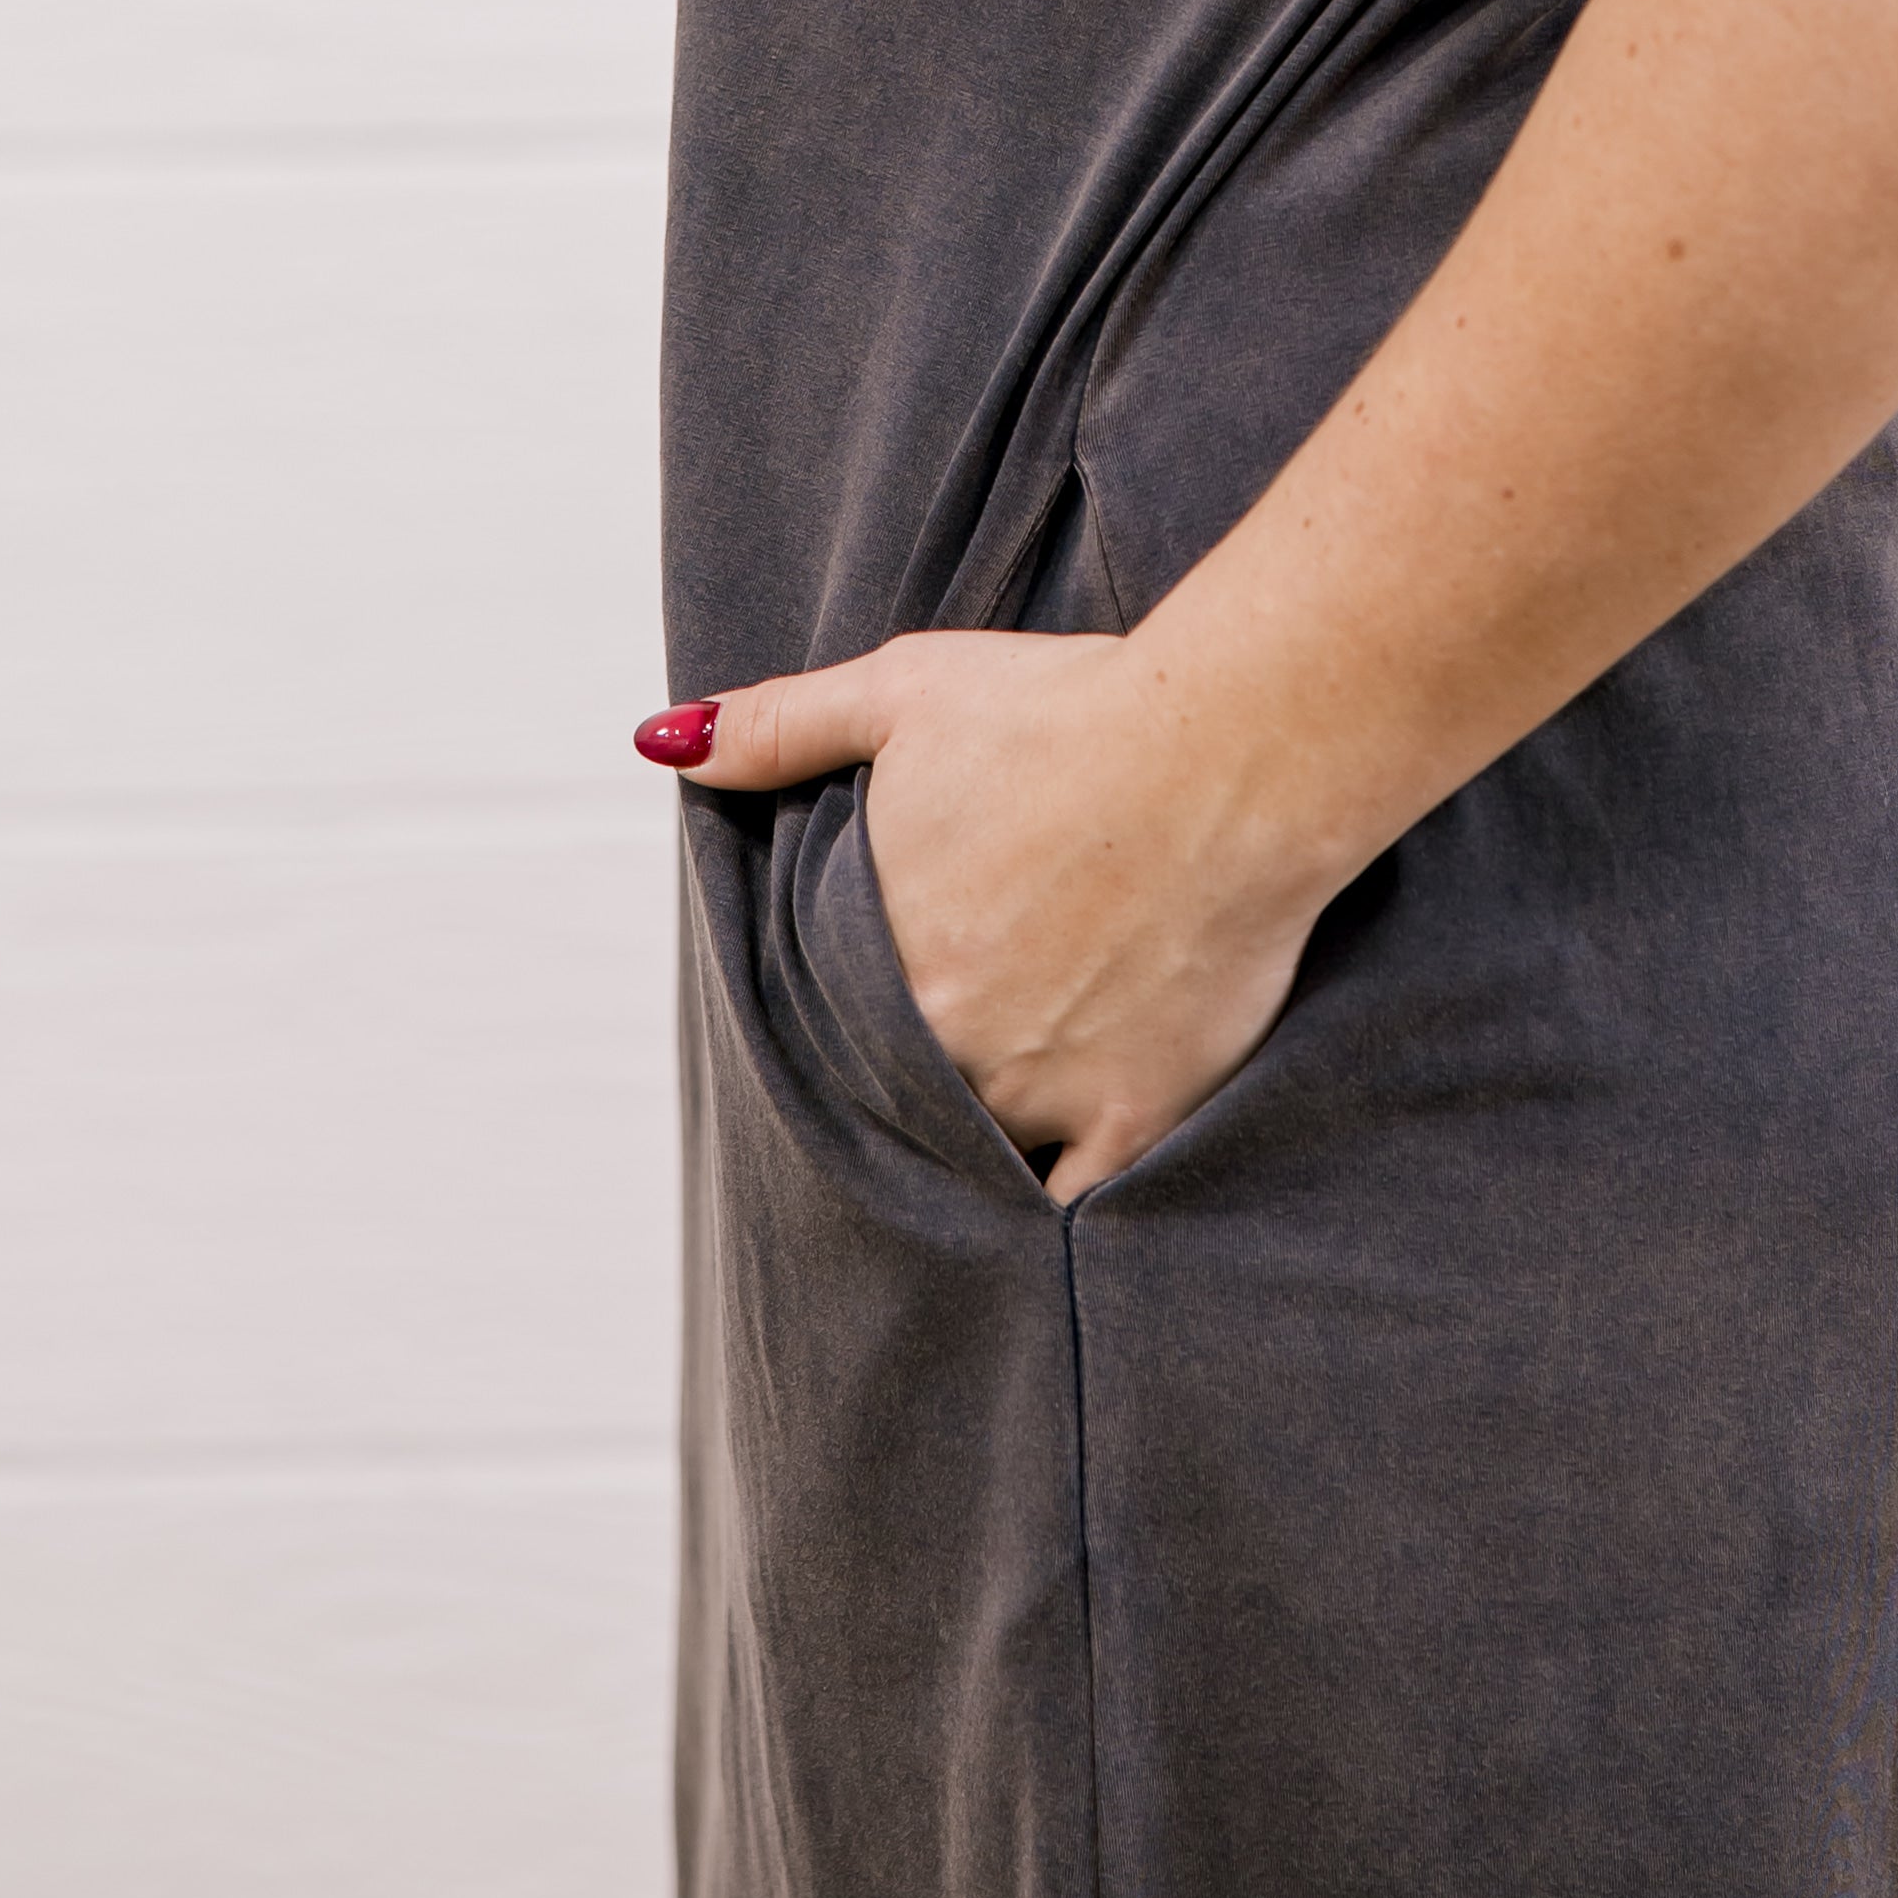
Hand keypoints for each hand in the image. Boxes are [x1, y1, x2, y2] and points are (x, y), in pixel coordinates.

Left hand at [634, 629, 1327, 1199]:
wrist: (1232, 743)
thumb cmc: (1070, 704)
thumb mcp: (906, 690)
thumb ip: (780, 727)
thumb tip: (665, 745)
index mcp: (875, 950)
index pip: (820, 1026)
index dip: (837, 1028)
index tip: (859, 1023)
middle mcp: (943, 1037)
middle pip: (894, 1095)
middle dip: (905, 1083)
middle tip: (932, 1065)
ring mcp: (1039, 1086)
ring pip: (974, 1151)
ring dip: (971, 1142)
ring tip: (981, 1128)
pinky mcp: (1136, 1113)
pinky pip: (1074, 1207)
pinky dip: (1052, 1207)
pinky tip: (1041, 1201)